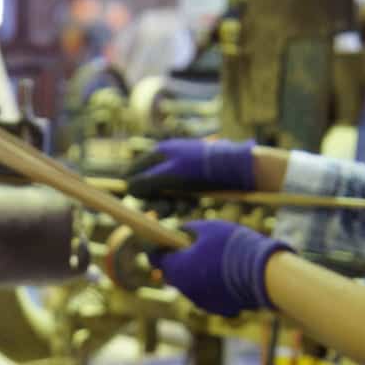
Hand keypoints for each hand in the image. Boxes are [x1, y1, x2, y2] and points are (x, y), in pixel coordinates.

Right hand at [128, 138, 255, 198]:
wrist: (235, 169)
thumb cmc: (199, 170)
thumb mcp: (169, 177)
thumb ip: (146, 183)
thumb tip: (128, 189)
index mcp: (159, 153)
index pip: (134, 171)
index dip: (135, 188)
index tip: (141, 201)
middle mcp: (167, 161)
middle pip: (149, 186)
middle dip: (156, 200)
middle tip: (166, 210)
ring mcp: (180, 171)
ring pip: (165, 194)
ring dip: (170, 205)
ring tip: (181, 209)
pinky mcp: (193, 182)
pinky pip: (179, 196)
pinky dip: (182, 203)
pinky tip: (191, 206)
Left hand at [152, 220, 293, 317]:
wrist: (262, 274)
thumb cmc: (233, 246)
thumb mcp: (209, 228)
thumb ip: (189, 229)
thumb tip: (180, 231)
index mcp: (177, 268)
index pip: (155, 258)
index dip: (155, 246)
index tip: (158, 237)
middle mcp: (184, 288)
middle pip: (172, 272)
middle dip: (176, 259)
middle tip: (186, 246)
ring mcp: (199, 300)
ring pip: (190, 283)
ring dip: (194, 271)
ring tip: (211, 256)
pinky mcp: (216, 308)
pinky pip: (207, 292)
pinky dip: (210, 282)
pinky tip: (224, 271)